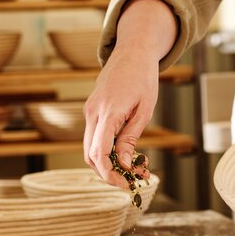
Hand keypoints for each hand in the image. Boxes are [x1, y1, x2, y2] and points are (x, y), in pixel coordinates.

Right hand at [83, 48, 158, 189]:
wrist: (132, 51)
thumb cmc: (143, 78)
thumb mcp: (144, 110)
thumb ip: (130, 137)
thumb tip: (122, 163)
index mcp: (109, 111)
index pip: (99, 152)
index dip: (109, 173)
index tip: (124, 184)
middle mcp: (93, 113)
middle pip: (90, 155)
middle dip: (108, 173)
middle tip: (131, 180)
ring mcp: (90, 111)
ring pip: (90, 148)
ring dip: (108, 163)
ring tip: (134, 167)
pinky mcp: (92, 110)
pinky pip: (94, 136)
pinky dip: (107, 149)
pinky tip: (125, 151)